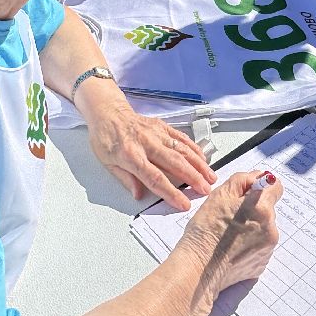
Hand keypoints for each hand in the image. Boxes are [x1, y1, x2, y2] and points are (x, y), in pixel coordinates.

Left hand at [81, 85, 214, 210]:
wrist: (107, 112)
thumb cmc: (105, 139)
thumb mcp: (107, 163)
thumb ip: (126, 179)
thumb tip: (139, 195)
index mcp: (130, 155)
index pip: (154, 177)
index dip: (171, 192)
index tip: (184, 203)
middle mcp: (146, 143)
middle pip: (174, 163)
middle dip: (193, 178)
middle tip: (206, 191)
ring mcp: (156, 132)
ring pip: (182, 149)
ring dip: (199, 164)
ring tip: (210, 177)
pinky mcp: (162, 126)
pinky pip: (181, 137)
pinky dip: (194, 148)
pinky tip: (203, 158)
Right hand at [176, 171, 282, 313]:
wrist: (199, 268)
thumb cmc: (206, 230)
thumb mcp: (220, 194)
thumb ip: (243, 180)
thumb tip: (258, 176)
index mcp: (262, 208)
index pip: (276, 186)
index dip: (262, 186)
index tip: (250, 192)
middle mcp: (270, 229)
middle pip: (268, 209)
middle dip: (253, 209)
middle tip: (230, 216)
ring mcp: (267, 249)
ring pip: (264, 229)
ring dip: (252, 227)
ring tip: (229, 234)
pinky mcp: (262, 264)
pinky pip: (259, 247)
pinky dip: (249, 245)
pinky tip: (232, 248)